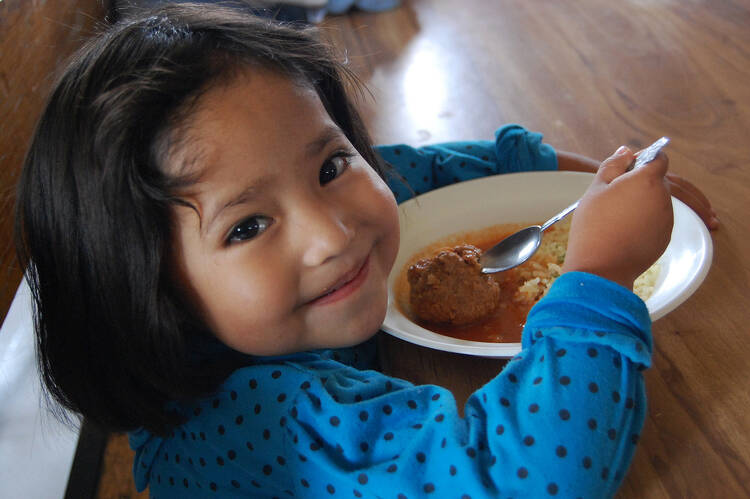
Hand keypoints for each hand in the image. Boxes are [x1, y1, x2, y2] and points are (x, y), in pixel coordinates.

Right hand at [557, 150, 718, 229]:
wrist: (601, 268)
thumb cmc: (593, 226)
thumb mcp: (596, 189)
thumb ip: (613, 165)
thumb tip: (627, 151)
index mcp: (647, 181)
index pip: (659, 158)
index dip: (643, 159)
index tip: (626, 168)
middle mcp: (663, 198)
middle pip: (658, 180)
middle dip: (641, 182)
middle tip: (614, 194)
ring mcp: (666, 219)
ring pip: (657, 201)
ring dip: (642, 201)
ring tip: (616, 215)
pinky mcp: (664, 238)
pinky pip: (657, 220)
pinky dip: (644, 220)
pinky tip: (623, 230)